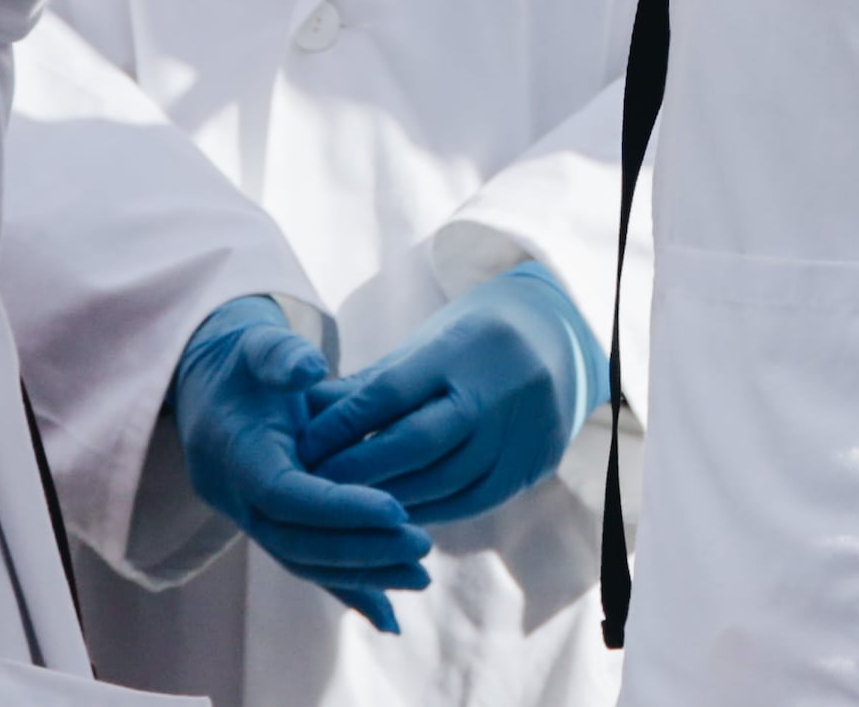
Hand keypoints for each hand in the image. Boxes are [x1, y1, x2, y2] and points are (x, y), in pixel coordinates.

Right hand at [171, 298, 428, 629]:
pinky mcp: (272, 529)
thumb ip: (281, 354)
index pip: (288, 496)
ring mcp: (252, 521)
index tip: (396, 510)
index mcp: (236, 455)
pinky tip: (390, 617)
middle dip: (361, 549)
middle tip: (422, 546)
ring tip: (422, 577)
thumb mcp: (259, 342)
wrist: (214, 384)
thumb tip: (310, 368)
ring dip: (363, 575)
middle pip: (298, 542)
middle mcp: (239, 500)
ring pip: (305, 562)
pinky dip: (348, 590)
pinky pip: (308, 566)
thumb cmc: (246, 359)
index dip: (340, 507)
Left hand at [309, 265, 609, 528]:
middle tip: (313, 488)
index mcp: (464, 347)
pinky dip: (429, 510)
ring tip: (344, 510)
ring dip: (389, 500)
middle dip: (359, 471)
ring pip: (443, 480)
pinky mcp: (535, 464)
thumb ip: (368, 384)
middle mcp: (500, 388)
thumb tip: (302, 415)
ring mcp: (524, 429)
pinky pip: (472, 501)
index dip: (342, 426)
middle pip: (417, 443)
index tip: (302, 448)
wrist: (556, 341)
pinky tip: (396, 516)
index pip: (391, 394)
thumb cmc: (470, 343)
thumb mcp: (424, 347)